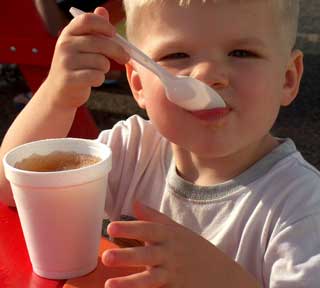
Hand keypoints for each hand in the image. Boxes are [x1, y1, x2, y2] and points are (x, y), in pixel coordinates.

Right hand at [46, 7, 128, 108]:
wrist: (59, 92)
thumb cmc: (75, 66)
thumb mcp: (80, 45)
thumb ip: (93, 30)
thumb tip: (103, 10)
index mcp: (68, 33)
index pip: (87, 20)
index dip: (104, 25)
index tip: (114, 33)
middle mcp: (65, 45)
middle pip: (100, 43)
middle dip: (117, 51)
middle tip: (126, 57)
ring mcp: (66, 62)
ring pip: (101, 62)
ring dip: (104, 68)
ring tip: (96, 71)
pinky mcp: (71, 79)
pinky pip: (97, 76)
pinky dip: (99, 79)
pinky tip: (92, 80)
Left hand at [102, 202, 257, 287]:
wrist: (224, 276)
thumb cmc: (195, 250)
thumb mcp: (178, 230)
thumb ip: (155, 217)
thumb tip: (135, 202)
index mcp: (171, 236)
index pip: (149, 229)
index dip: (131, 228)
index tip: (111, 227)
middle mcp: (171, 255)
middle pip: (148, 255)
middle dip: (127, 256)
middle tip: (105, 257)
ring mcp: (175, 276)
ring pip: (151, 280)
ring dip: (131, 283)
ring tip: (109, 285)